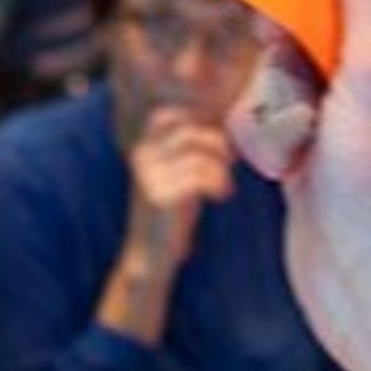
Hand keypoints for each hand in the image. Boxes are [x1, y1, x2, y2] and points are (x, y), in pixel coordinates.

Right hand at [121, 107, 233, 272]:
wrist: (150, 256)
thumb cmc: (171, 214)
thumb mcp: (178, 174)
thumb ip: (191, 149)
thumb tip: (222, 120)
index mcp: (144, 147)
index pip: (169, 114)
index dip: (198, 119)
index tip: (217, 141)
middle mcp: (142, 156)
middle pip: (187, 130)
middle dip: (216, 142)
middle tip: (229, 162)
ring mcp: (148, 176)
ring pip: (197, 154)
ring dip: (220, 167)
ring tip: (224, 184)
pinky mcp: (159, 196)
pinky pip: (198, 176)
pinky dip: (218, 183)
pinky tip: (221, 196)